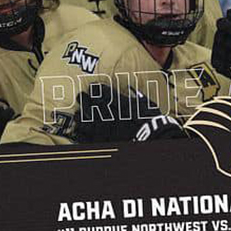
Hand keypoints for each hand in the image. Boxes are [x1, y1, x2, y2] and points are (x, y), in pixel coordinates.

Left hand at [72, 84, 186, 143]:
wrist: (153, 138)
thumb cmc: (152, 121)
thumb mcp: (148, 106)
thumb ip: (138, 97)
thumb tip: (132, 90)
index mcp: (121, 105)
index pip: (104, 94)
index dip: (96, 89)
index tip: (92, 87)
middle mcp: (111, 115)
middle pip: (93, 106)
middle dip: (85, 100)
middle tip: (80, 97)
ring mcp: (107, 130)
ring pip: (89, 122)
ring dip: (81, 117)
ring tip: (77, 115)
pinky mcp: (105, 143)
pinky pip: (90, 139)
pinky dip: (83, 135)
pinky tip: (78, 132)